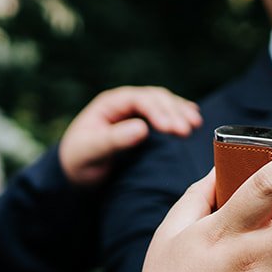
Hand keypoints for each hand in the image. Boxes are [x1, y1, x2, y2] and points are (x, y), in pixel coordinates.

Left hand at [59, 86, 202, 186]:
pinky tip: (193, 119)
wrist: (76, 172)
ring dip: (180, 111)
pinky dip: (179, 114)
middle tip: (188, 129)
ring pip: (163, 102)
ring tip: (195, 124)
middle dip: (173, 112)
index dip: (158, 111)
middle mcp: (124, 102)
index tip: (173, 129)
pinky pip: (165, 112)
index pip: (139, 100)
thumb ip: (114, 140)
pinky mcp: (143, 121)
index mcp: (110, 104)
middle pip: (155, 98)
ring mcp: (135, 110)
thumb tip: (142, 128)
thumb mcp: (91, 151)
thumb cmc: (79, 161)